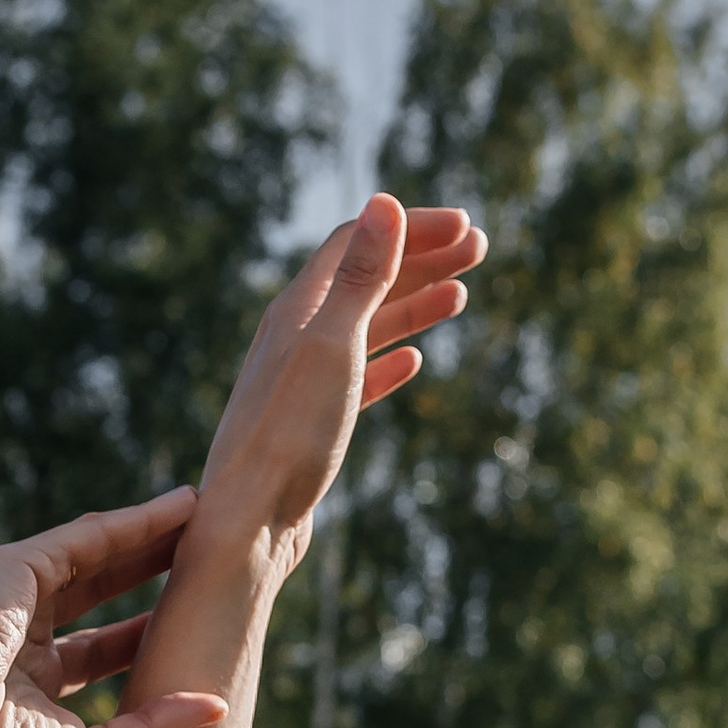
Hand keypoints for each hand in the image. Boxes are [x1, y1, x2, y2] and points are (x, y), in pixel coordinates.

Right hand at [0, 494, 228, 727]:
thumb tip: (217, 704)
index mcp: (32, 684)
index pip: (103, 650)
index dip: (146, 635)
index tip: (195, 623)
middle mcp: (24, 635)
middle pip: (105, 595)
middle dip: (154, 574)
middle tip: (207, 558)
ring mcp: (18, 597)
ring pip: (101, 558)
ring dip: (152, 537)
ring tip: (204, 519)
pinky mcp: (17, 566)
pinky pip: (90, 537)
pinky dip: (136, 521)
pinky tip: (180, 508)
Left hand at [193, 195, 484, 587]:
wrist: (249, 525)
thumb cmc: (288, 436)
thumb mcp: (333, 346)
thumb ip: (361, 277)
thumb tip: (385, 202)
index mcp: (296, 309)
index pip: (357, 242)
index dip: (410, 227)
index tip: (465, 227)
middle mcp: (294, 337)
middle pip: (364, 279)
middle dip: (421, 258)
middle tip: (479, 248)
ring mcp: (301, 381)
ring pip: (366, 326)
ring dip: (413, 304)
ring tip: (461, 294)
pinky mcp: (310, 424)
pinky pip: (356, 377)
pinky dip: (388, 360)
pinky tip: (414, 362)